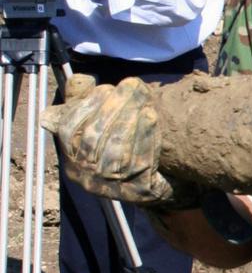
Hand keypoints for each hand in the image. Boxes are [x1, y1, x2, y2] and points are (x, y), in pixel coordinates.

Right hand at [41, 75, 199, 207]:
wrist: (163, 178)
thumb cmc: (127, 143)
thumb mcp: (104, 120)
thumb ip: (88, 100)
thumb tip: (80, 80)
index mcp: (73, 157)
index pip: (68, 130)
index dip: (85, 107)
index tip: (106, 88)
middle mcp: (86, 175)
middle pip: (93, 139)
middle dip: (113, 108)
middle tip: (132, 86)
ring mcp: (110, 187)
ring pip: (115, 153)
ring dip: (129, 122)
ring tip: (143, 101)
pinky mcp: (137, 192)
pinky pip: (139, 164)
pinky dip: (145, 137)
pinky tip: (152, 117)